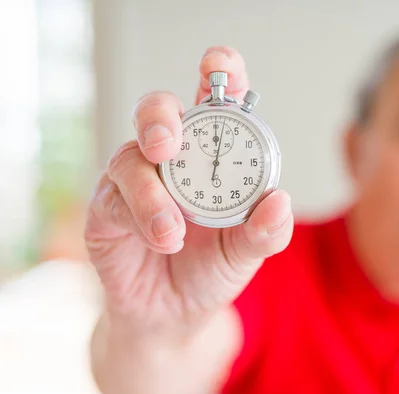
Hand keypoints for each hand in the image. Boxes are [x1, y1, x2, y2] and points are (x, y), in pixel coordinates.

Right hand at [85, 47, 293, 337]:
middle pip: (158, 110)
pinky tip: (164, 240)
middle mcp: (172, 158)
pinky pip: (114, 197)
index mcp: (212, 154)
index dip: (219, 73)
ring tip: (174, 230)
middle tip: (168, 143)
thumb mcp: (248, 251)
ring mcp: (136, 180)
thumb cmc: (212, 269)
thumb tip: (280, 200)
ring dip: (152, 190)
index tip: (217, 65)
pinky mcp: (108, 208)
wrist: (175, 314)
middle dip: (160, 116)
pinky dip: (141, 216)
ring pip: (131, 155)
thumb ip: (266, 230)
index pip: (215, 100)